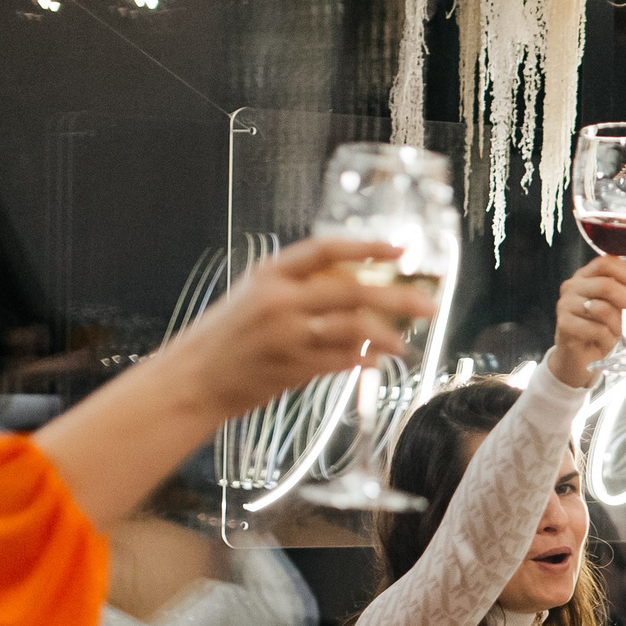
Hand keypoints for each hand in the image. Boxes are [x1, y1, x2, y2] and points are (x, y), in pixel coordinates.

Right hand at [170, 236, 439, 416]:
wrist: (195, 377)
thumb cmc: (228, 336)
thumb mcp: (256, 297)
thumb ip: (302, 289)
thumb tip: (357, 290)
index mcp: (270, 275)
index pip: (325, 250)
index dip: (366, 247)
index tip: (399, 249)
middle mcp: (280, 300)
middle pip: (353, 291)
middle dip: (398, 298)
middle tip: (430, 305)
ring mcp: (288, 334)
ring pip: (353, 328)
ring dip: (387, 337)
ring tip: (404, 344)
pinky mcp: (293, 366)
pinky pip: (342, 360)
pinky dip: (364, 360)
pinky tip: (376, 362)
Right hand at [551, 255, 625, 388]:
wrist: (580, 358)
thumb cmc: (599, 329)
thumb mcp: (618, 304)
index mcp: (585, 276)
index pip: (605, 263)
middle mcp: (572, 286)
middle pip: (606, 285)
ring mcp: (565, 305)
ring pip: (603, 309)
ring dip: (618, 324)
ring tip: (617, 332)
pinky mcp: (564, 325)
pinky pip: (596, 329)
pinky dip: (608, 338)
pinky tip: (605, 341)